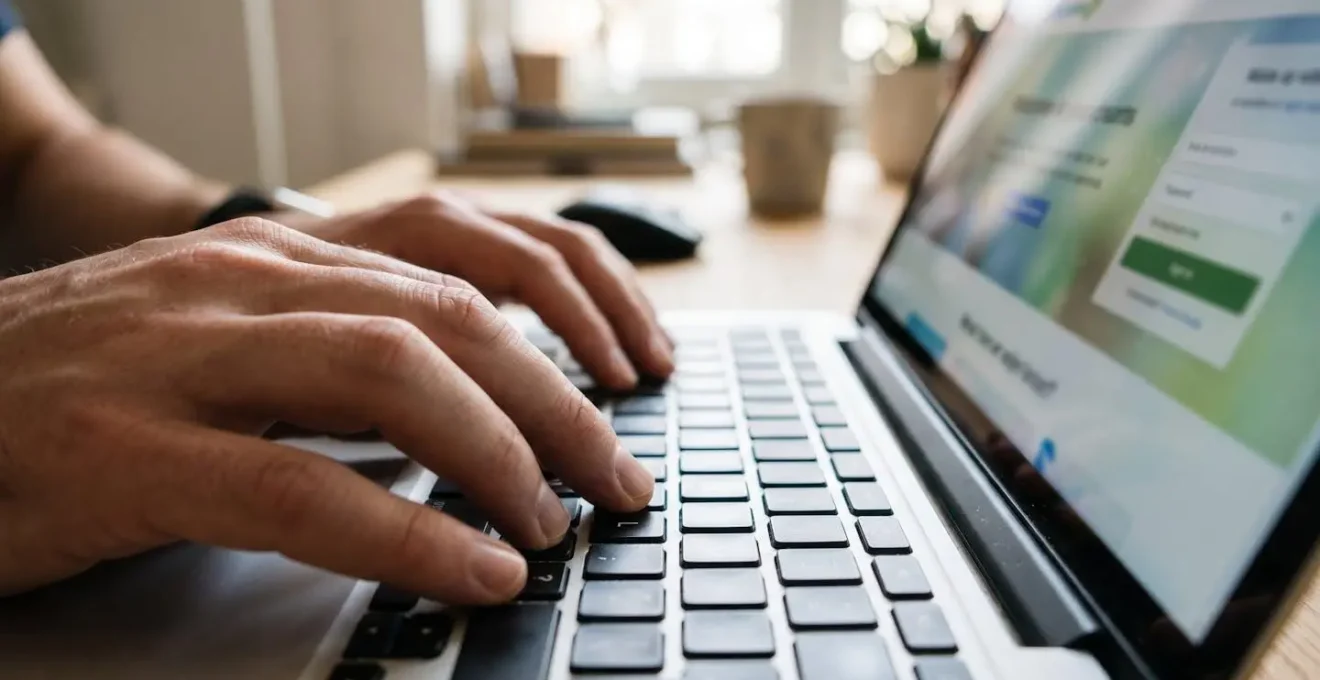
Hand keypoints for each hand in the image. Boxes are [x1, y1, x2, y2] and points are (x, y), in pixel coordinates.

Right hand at [0, 219, 654, 602]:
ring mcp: (179, 357)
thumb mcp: (227, 334)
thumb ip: (337, 350)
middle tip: (618, 477)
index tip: (632, 372)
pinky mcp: (122, 452)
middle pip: (453, 315)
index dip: (570, 309)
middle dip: (562, 399)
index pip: (462, 253)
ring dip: (503, 454)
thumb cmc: (80, 382)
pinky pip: (299, 488)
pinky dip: (407, 535)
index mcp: (276, 255)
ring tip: (556, 524)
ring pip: (394, 374)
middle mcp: (242, 282)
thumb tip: (473, 406)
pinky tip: (473, 570)